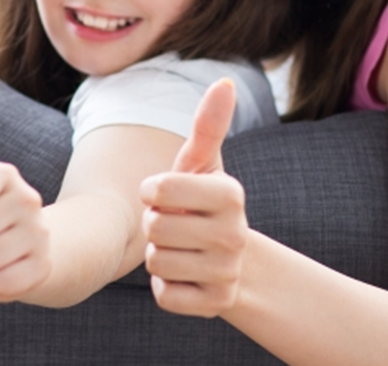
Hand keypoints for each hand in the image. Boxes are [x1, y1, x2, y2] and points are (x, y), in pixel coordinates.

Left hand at [141, 78, 249, 318]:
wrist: (233, 263)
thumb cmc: (204, 204)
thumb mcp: (204, 165)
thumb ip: (208, 126)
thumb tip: (223, 81)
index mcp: (231, 194)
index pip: (160, 189)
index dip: (152, 192)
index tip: (165, 195)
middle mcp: (235, 234)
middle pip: (153, 228)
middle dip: (154, 225)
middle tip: (174, 225)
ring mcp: (227, 272)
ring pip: (155, 262)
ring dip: (158, 256)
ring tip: (180, 249)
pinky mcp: (215, 305)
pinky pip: (163, 294)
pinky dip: (164, 286)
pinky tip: (183, 276)